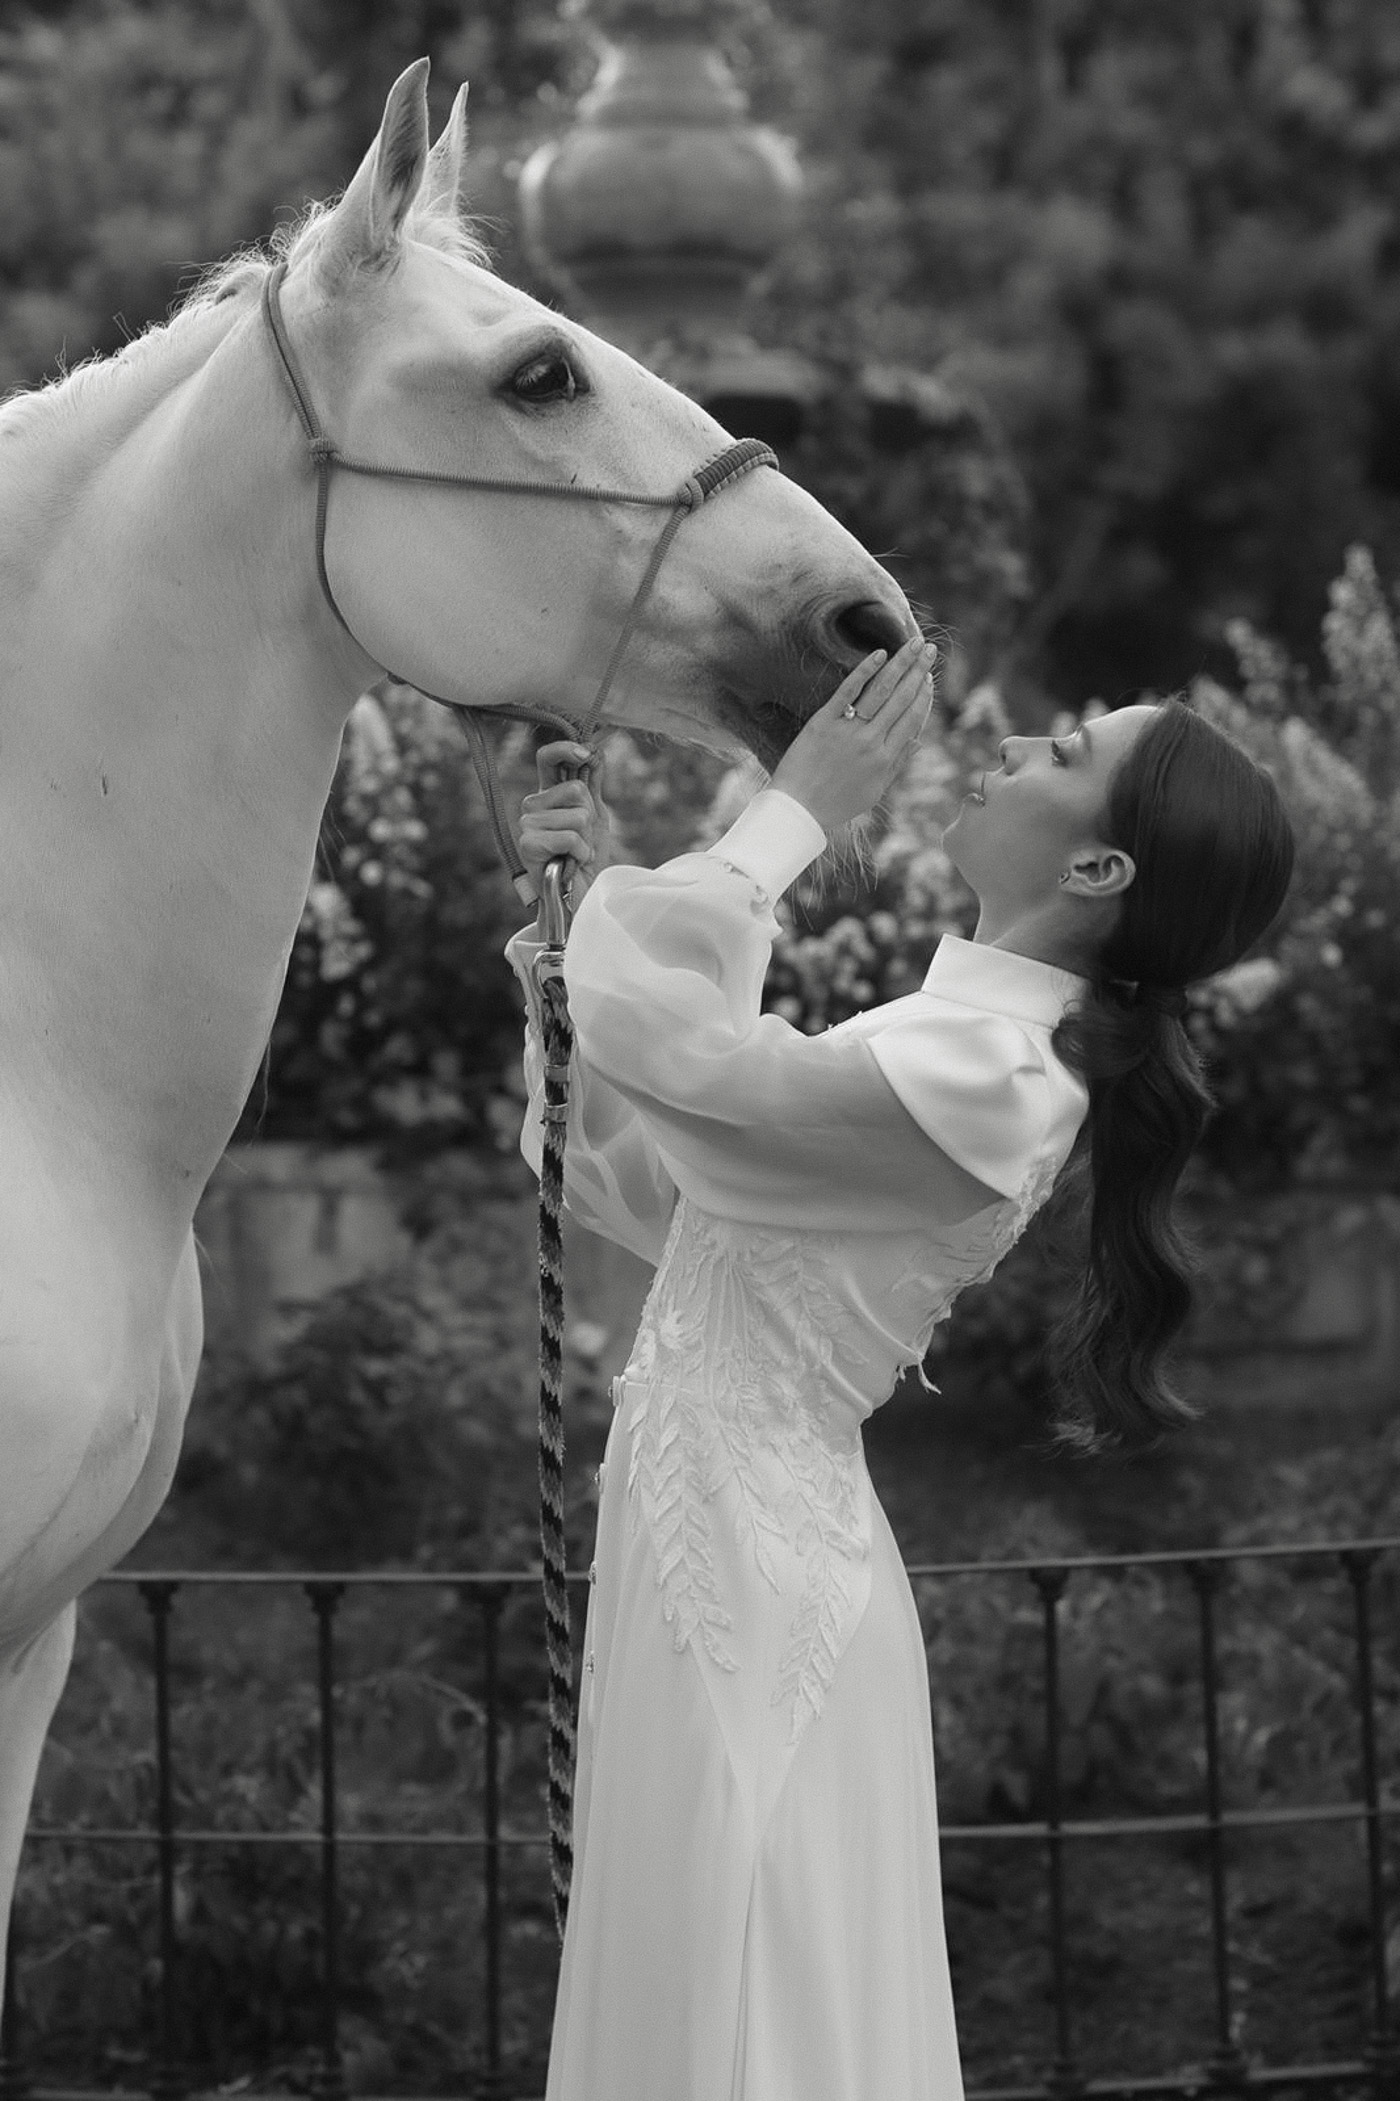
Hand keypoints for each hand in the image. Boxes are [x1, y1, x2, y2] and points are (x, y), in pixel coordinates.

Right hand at [518, 740, 608, 902]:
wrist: (580, 895)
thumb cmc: (585, 857)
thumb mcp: (595, 815)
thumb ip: (592, 784)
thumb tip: (596, 750)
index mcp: (548, 794)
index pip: (548, 758)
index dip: (566, 749)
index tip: (587, 754)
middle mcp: (533, 805)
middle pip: (576, 789)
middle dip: (589, 816)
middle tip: (582, 839)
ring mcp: (527, 824)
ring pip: (577, 815)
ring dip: (586, 839)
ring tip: (576, 854)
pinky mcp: (528, 844)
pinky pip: (570, 837)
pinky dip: (580, 853)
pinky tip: (570, 864)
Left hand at [770, 637, 936, 832]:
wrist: (798, 809)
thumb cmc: (834, 804)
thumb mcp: (873, 791)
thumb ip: (896, 765)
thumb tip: (918, 742)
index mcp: (885, 758)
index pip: (912, 719)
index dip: (923, 695)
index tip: (929, 677)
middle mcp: (871, 741)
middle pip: (901, 699)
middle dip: (918, 671)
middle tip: (929, 649)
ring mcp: (848, 730)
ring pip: (881, 690)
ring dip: (901, 664)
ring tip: (913, 643)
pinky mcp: (824, 722)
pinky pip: (848, 691)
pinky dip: (865, 671)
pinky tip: (879, 654)